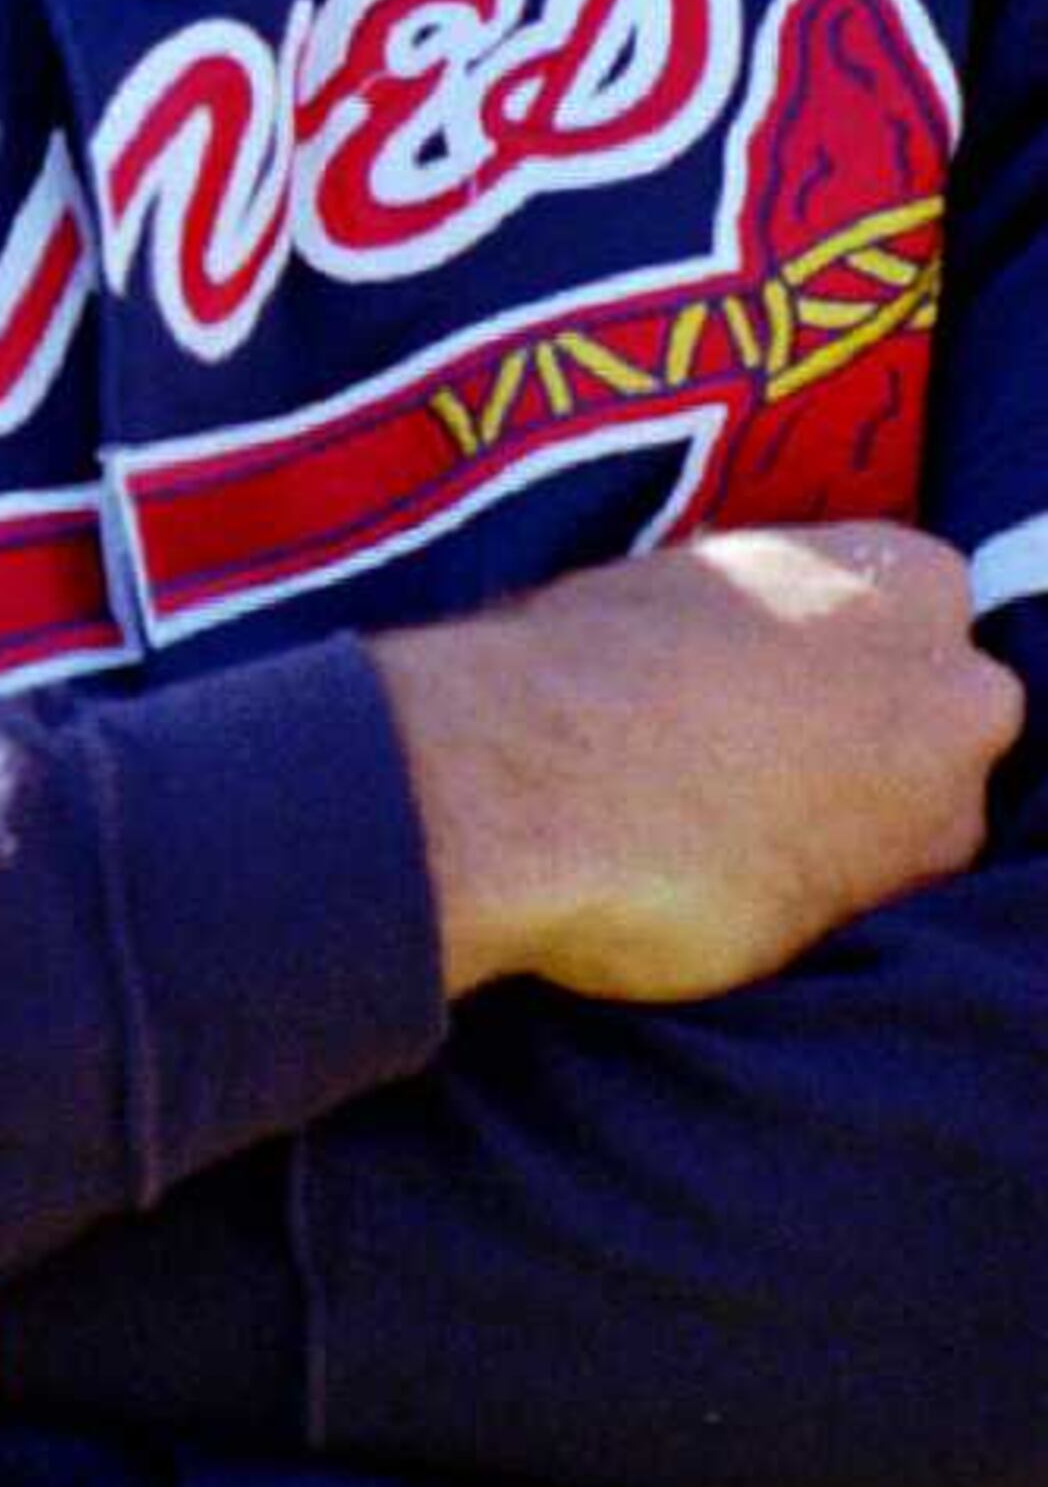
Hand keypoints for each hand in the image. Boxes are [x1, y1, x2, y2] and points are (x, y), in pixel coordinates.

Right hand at [378, 521, 1018, 1005]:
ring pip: (912, 819)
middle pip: (936, 719)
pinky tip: (721, 884)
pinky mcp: (898, 911)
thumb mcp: (681, 589)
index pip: (913, 616)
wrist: (529, 780)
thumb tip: (743, 645)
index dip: (835, 657)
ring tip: (719, 832)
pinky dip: (810, 894)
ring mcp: (943, 802)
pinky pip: (867, 898)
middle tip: (747, 764)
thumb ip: (760, 620)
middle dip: (864, 743)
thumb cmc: (576, 664)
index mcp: (907, 574)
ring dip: (840, 828)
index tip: (771, 687)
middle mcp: (958, 683)